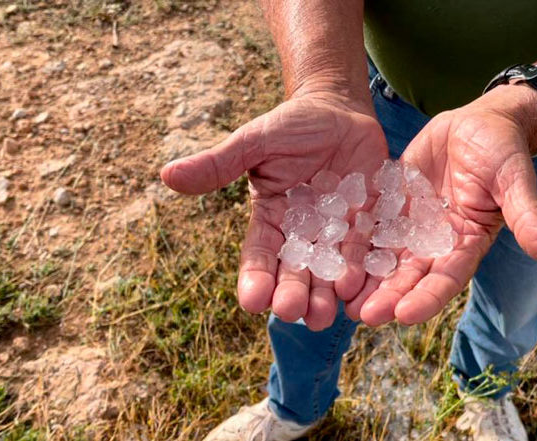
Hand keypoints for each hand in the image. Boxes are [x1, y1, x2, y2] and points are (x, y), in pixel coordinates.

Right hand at [161, 92, 387, 329]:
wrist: (340, 111)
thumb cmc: (293, 124)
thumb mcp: (255, 141)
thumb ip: (220, 163)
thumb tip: (167, 175)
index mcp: (272, 219)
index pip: (260, 254)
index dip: (255, 277)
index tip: (251, 300)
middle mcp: (304, 234)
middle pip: (296, 272)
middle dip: (292, 294)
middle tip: (291, 312)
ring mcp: (338, 232)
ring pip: (331, 272)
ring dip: (327, 296)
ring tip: (324, 315)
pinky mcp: (368, 224)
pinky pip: (368, 253)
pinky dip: (365, 273)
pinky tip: (361, 290)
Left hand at [347, 85, 536, 325]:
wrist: (481, 121)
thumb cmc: (505, 151)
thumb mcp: (515, 182)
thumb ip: (529, 218)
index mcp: (466, 243)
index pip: (446, 279)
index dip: (425, 298)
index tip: (402, 316)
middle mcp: (436, 241)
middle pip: (409, 275)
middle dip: (386, 296)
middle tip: (359, 315)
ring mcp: (412, 223)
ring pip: (384, 255)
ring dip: (364, 276)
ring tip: (337, 295)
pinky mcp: (394, 202)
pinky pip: (371, 222)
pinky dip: (353, 238)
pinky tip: (327, 251)